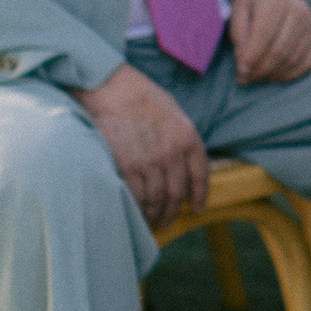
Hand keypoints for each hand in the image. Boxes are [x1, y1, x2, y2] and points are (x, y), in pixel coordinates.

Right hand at [74, 64, 209, 224]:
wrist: (110, 87)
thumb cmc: (139, 94)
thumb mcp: (172, 110)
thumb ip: (180, 136)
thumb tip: (182, 158)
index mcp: (188, 136)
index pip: (200, 174)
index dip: (200, 195)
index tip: (198, 208)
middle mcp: (173, 152)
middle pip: (178, 192)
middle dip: (173, 211)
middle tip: (167, 222)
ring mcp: (151, 161)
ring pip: (158, 199)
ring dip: (156, 215)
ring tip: (152, 223)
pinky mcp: (128, 167)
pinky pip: (137, 197)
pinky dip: (138, 210)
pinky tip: (137, 215)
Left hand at [230, 0, 310, 84]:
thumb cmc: (256, 1)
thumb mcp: (239, 8)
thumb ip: (238, 34)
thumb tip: (243, 62)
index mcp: (275, 0)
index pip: (264, 35)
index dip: (251, 58)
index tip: (239, 72)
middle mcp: (298, 11)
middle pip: (279, 50)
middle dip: (260, 70)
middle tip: (245, 78)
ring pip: (292, 59)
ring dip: (272, 73)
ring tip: (257, 76)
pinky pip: (306, 62)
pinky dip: (289, 74)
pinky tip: (275, 75)